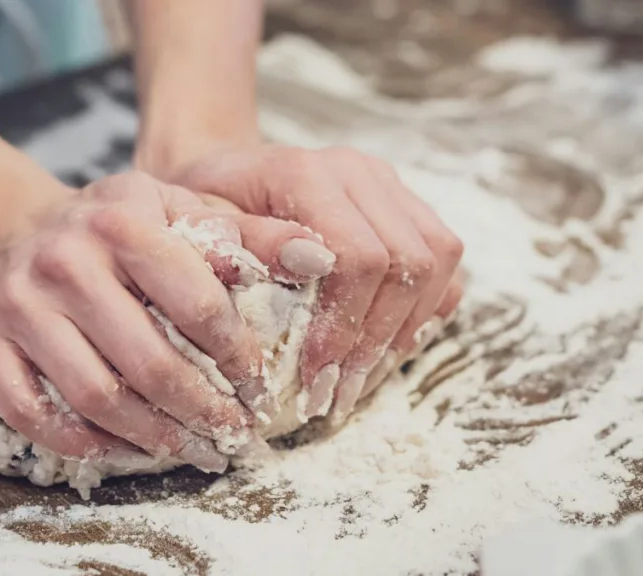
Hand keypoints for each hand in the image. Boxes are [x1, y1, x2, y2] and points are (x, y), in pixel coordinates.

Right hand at [0, 171, 328, 470]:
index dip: (237, 357)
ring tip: (190, 450)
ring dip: (151, 437)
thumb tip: (321, 258)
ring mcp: (17, 301)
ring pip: (94, 395)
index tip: (259, 387)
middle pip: (148, 362)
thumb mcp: (179, 209)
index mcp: (122, 219)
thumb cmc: (113, 227)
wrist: (14, 227)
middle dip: (202, 411)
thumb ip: (249, 234)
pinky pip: (31, 411)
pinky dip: (81, 442)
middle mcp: (64, 258)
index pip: (197, 303)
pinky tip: (119, 450)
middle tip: (233, 435)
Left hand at [159, 145, 463, 422]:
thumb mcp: (199, 229)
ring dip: (405, 330)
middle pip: (407, 262)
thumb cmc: (204, 209)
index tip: (315, 378)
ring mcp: (388, 184)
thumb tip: (307, 267)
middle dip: (376, 340)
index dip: (344, 326)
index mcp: (306, 172)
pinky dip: (424, 309)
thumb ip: (245, 246)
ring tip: (361, 380)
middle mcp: (358, 171)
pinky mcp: (406, 203)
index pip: (358, 256)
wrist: (224, 174)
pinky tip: (383, 348)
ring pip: (438, 259)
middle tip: (338, 394)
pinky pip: (443, 259)